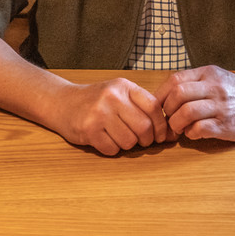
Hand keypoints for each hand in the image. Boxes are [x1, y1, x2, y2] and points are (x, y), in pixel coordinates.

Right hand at [48, 78, 170, 155]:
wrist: (62, 102)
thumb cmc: (96, 100)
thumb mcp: (119, 94)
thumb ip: (143, 108)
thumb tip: (172, 134)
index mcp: (124, 86)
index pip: (153, 107)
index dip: (162, 125)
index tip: (161, 135)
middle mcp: (112, 97)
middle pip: (144, 127)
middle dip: (146, 140)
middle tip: (141, 141)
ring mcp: (99, 113)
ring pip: (129, 141)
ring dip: (127, 144)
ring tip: (118, 136)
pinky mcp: (88, 130)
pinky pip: (112, 149)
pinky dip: (112, 149)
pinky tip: (105, 139)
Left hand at [154, 65, 234, 141]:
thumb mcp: (215, 78)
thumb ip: (193, 83)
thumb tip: (165, 96)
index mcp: (208, 74)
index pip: (175, 79)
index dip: (161, 95)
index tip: (158, 106)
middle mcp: (214, 87)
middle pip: (178, 95)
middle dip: (166, 110)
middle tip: (168, 119)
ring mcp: (221, 106)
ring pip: (186, 112)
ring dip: (176, 123)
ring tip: (179, 128)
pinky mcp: (226, 125)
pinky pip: (199, 129)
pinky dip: (190, 133)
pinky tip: (193, 133)